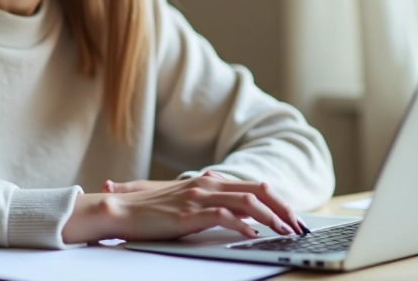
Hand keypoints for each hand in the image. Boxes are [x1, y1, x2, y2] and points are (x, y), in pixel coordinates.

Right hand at [63, 171, 307, 243]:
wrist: (118, 209)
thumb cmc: (147, 209)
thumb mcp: (181, 198)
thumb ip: (206, 197)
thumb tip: (228, 199)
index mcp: (208, 180)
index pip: (253, 187)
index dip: (277, 203)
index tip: (292, 218)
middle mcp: (207, 184)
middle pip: (258, 192)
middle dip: (283, 210)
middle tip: (298, 227)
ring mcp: (199, 197)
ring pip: (247, 203)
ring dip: (271, 218)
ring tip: (284, 233)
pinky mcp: (189, 213)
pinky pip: (224, 217)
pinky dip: (243, 226)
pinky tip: (253, 237)